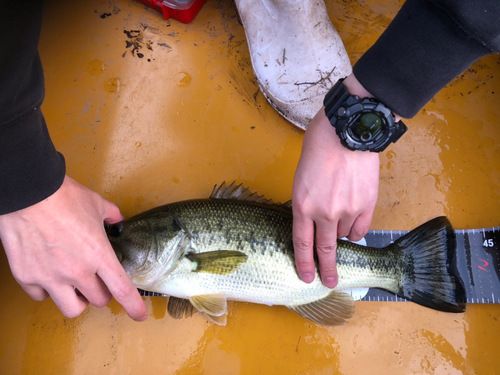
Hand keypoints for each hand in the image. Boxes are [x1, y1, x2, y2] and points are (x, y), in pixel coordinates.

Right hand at [0, 176, 146, 320]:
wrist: (28, 193)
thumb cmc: (63, 197)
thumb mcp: (96, 203)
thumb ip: (111, 215)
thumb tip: (116, 218)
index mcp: (99, 255)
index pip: (122, 289)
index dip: (134, 306)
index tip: (139, 314)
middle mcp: (77, 271)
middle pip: (99, 300)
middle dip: (101, 293)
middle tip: (97, 282)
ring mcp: (51, 277)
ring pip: (72, 308)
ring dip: (78, 300)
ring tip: (75, 287)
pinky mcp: (28, 277)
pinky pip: (41, 296)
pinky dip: (47, 290)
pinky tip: (49, 276)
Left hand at [292, 79, 379, 286]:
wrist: (347, 130)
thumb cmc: (319, 147)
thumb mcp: (301, 177)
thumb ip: (306, 203)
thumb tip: (316, 220)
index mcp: (302, 205)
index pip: (302, 243)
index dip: (304, 263)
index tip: (307, 276)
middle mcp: (324, 213)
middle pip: (325, 250)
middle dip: (327, 270)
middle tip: (329, 281)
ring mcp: (348, 210)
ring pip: (344, 236)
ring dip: (340, 233)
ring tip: (339, 213)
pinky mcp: (367, 204)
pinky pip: (361, 229)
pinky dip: (355, 230)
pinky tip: (352, 222)